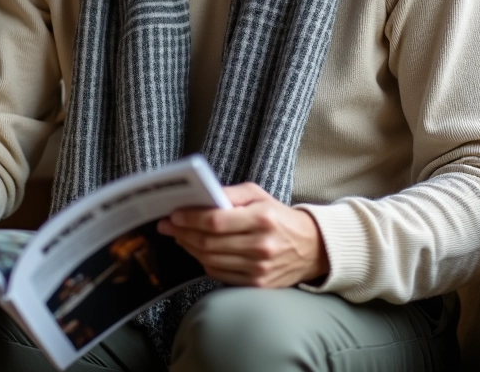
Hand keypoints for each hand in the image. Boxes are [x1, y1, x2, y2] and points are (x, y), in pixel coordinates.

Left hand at [156, 182, 329, 287]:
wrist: (312, 248)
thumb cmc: (279, 217)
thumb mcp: (259, 195)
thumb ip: (231, 193)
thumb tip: (201, 197)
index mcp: (262, 219)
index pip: (215, 221)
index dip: (189, 219)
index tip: (173, 215)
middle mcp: (261, 246)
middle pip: (208, 243)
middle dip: (182, 232)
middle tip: (167, 225)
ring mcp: (259, 269)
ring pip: (210, 260)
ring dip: (189, 247)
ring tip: (179, 235)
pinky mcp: (257, 285)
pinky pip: (220, 274)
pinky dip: (204, 262)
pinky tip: (197, 250)